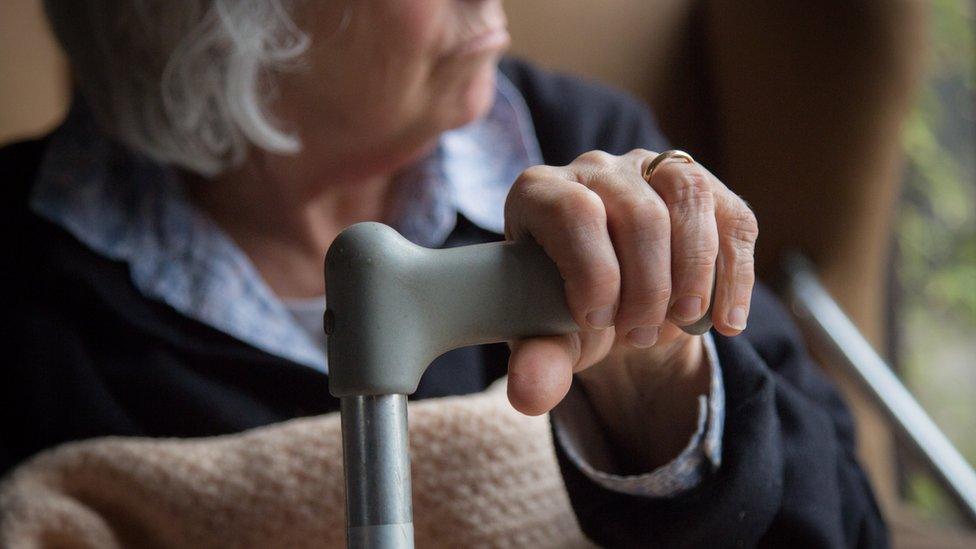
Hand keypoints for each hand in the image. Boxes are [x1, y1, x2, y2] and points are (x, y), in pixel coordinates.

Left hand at [503, 149, 757, 467]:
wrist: (610, 300)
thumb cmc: (568, 310)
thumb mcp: (549, 338)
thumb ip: (538, 361)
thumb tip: (530, 395)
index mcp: (541, 194)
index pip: (574, 212)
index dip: (594, 272)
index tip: (597, 320)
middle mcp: (595, 168)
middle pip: (640, 214)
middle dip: (648, 288)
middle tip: (637, 336)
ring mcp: (651, 169)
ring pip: (691, 198)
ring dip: (695, 273)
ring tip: (682, 322)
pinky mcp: (704, 187)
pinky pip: (733, 221)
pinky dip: (735, 277)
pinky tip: (725, 322)